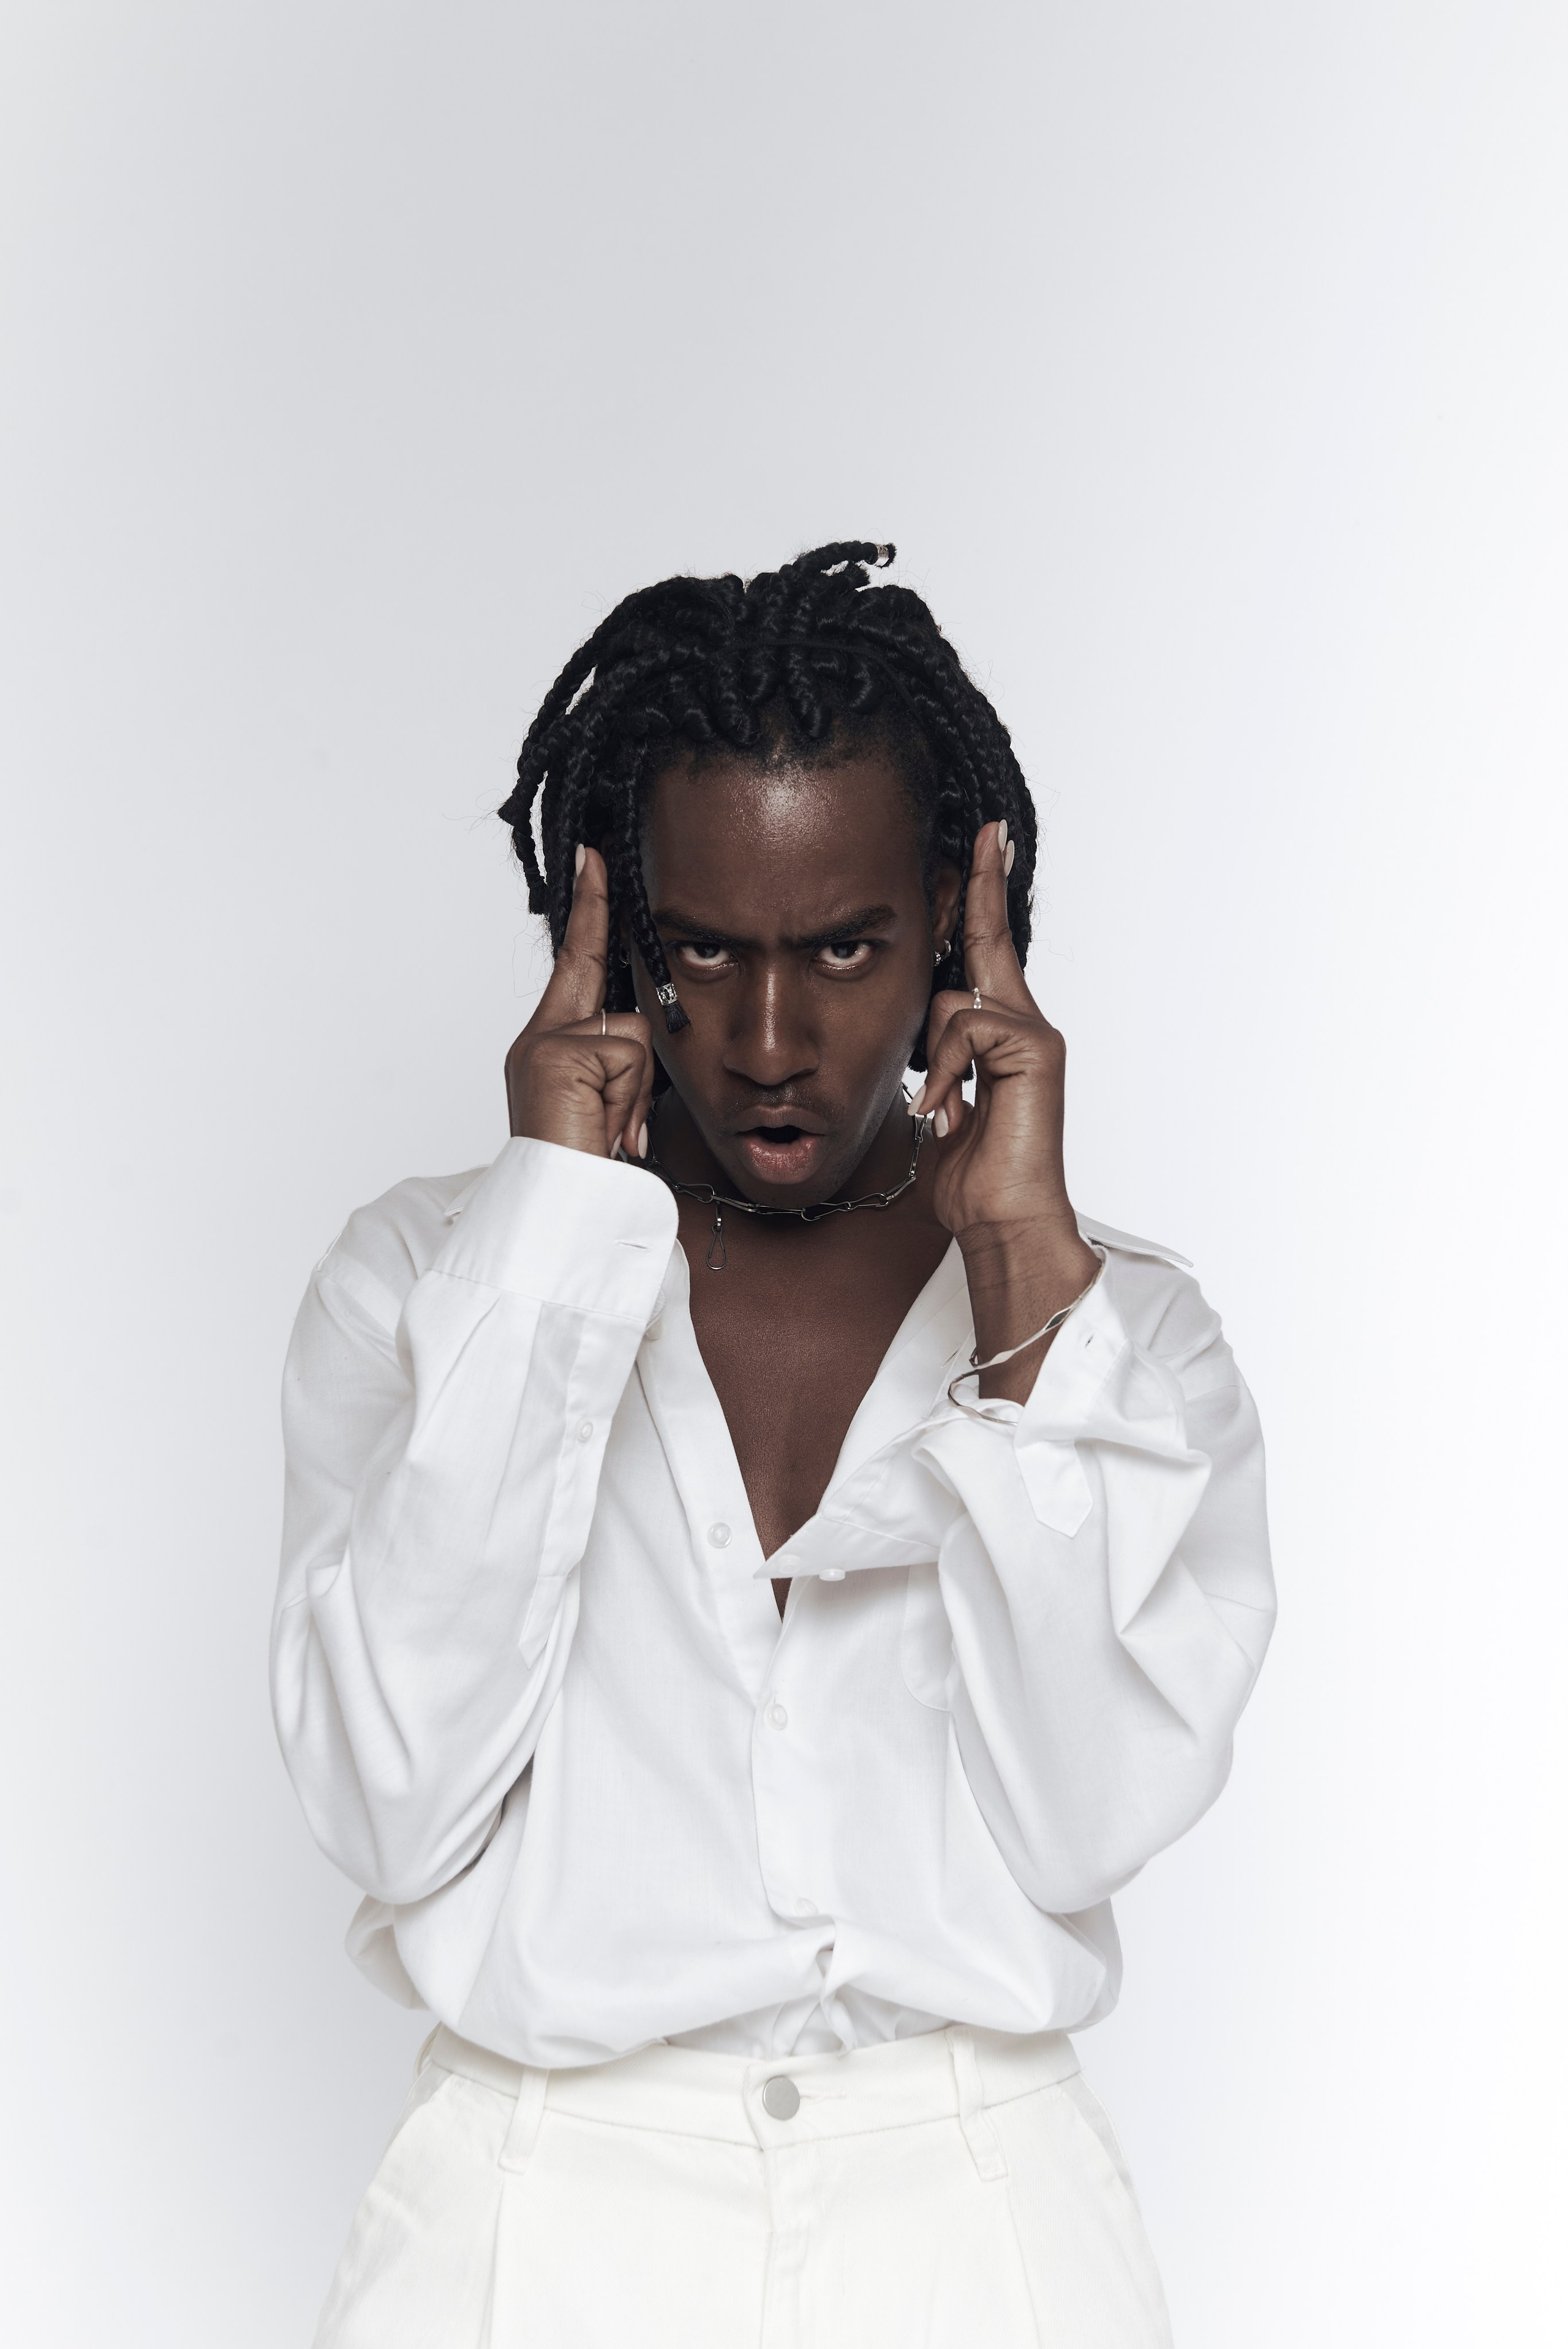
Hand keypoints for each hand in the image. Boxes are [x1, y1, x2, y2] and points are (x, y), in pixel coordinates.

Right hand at [503, 846, 656, 1160]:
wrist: (552, 1213)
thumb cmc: (581, 1171)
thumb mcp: (605, 1109)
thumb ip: (618, 1069)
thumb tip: (636, 1055)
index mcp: (548, 1047)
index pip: (574, 963)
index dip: (587, 910)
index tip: (594, 857)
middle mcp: (538, 1038)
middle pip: (606, 988)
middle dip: (610, 986)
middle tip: (602, 971)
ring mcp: (544, 1044)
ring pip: (632, 1034)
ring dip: (634, 1093)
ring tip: (607, 1132)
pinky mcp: (557, 1054)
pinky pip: (628, 1056)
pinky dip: (627, 1100)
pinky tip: (603, 1130)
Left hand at [911, 822, 1099, 1393]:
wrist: (1003, 1220)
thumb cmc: (973, 1181)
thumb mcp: (943, 1113)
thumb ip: (940, 1071)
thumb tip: (929, 1054)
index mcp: (1001, 1040)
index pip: (987, 961)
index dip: (983, 906)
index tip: (985, 853)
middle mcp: (1025, 1028)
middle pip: (994, 943)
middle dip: (987, 886)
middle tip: (987, 833)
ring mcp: (1035, 1036)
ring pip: (957, 1000)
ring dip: (933, 1057)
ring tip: (939, 1108)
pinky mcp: (1036, 1050)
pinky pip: (965, 1028)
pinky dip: (944, 1069)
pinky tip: (947, 1108)